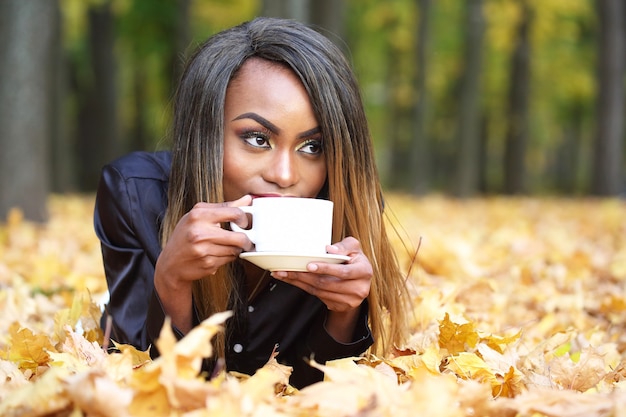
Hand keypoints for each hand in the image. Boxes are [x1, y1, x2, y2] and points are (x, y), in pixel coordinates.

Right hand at [154, 195, 253, 332]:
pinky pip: (229, 259)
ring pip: (235, 250)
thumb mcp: (199, 215)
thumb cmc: (185, 235)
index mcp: (198, 215)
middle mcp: (200, 232)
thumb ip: (224, 207)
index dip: (244, 218)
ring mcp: (204, 250)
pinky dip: (228, 257)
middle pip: (239, 237)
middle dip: (246, 240)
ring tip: (226, 246)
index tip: (244, 222)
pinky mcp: (208, 264)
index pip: (234, 213)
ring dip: (236, 249)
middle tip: (246, 240)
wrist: (170, 263)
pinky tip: (218, 254)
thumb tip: (248, 199)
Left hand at [271, 236, 371, 341]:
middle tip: (287, 269)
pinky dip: (303, 288)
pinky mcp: (340, 306)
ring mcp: (350, 300)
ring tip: (284, 273)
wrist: (358, 279)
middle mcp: (359, 289)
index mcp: (364, 271)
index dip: (326, 268)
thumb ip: (344, 246)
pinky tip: (293, 280)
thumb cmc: (354, 259)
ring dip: (299, 282)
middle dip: (305, 276)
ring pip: (319, 292)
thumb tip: (330, 250)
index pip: (343, 272)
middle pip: (327, 283)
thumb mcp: (353, 248)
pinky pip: (317, 297)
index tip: (309, 265)